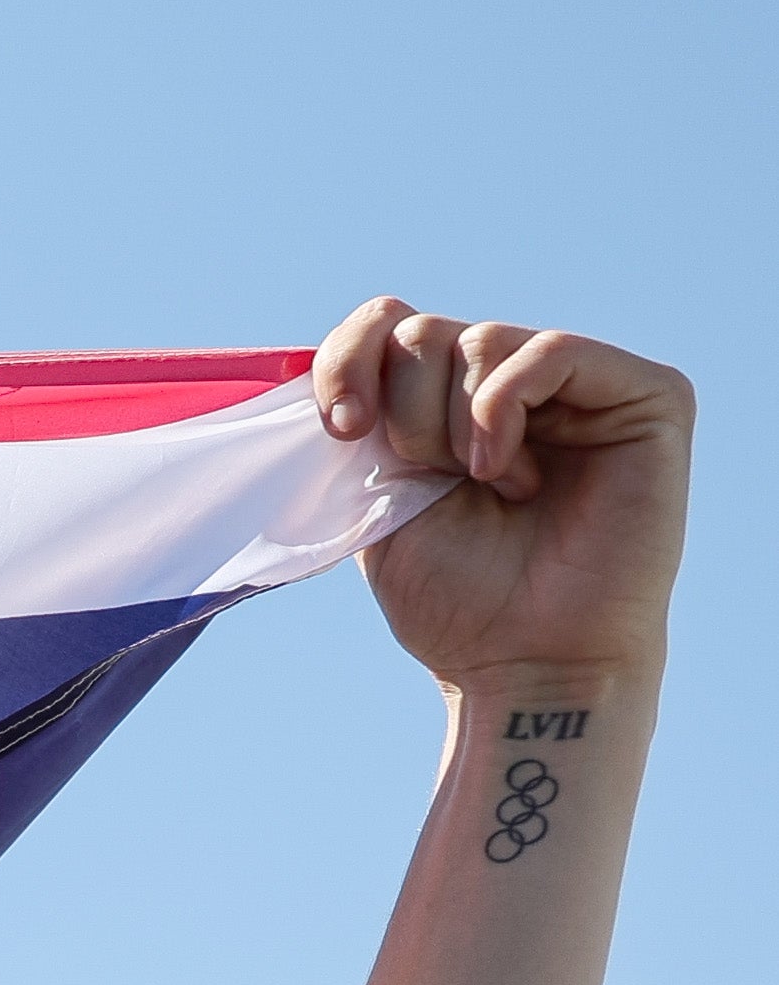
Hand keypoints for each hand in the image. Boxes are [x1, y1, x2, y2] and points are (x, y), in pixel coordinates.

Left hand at [313, 304, 692, 689]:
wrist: (523, 660)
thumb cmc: (459, 598)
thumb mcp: (381, 498)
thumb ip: (369, 420)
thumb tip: (338, 358)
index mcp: (453, 403)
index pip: (388, 324)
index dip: (347, 360)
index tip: (342, 431)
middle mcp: (518, 384)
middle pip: (422, 333)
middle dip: (403, 414)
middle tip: (430, 480)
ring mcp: (584, 385)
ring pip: (479, 339)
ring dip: (451, 424)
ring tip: (484, 487)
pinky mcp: (645, 394)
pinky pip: (549, 351)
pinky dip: (503, 409)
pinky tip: (506, 472)